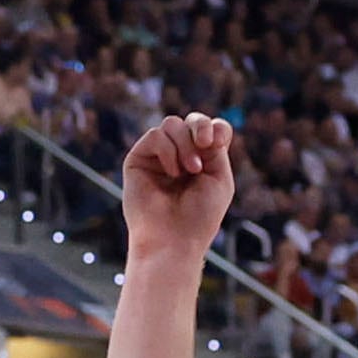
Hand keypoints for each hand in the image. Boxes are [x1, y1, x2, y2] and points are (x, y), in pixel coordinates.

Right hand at [123, 113, 237, 257]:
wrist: (175, 236)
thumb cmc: (200, 213)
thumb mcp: (219, 176)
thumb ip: (214, 148)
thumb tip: (202, 127)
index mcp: (204, 160)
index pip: (212, 128)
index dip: (217, 127)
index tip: (218, 142)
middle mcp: (181, 155)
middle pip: (192, 120)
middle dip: (202, 126)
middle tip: (206, 144)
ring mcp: (159, 157)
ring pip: (172, 124)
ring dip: (186, 143)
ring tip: (190, 169)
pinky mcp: (138, 160)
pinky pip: (155, 135)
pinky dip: (169, 151)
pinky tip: (173, 172)